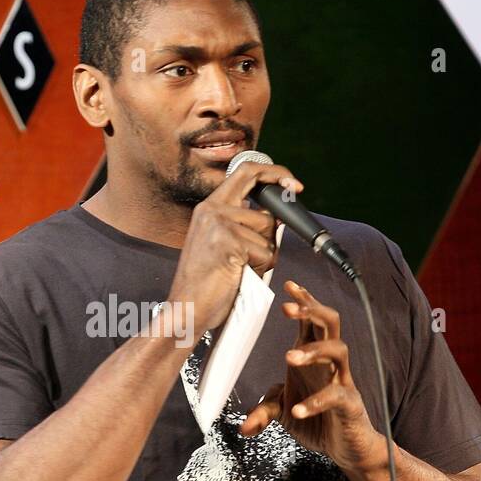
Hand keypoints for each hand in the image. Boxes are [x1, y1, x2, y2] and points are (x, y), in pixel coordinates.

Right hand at [166, 162, 302, 338]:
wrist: (186, 310)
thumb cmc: (208, 283)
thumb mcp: (225, 243)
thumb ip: (245, 225)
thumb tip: (279, 216)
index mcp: (210, 207)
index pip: (247, 171)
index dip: (275, 173)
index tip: (293, 184)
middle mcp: (212, 209)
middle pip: (265, 207)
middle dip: (275, 230)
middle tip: (263, 253)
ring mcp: (219, 223)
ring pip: (268, 233)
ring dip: (264, 256)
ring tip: (240, 270)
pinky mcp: (228, 241)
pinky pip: (264, 252)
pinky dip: (259, 269)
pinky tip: (238, 276)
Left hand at [239, 280, 380, 471]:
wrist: (346, 448)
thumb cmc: (318, 421)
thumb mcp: (284, 413)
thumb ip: (265, 411)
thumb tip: (243, 427)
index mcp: (313, 358)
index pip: (312, 321)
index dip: (303, 301)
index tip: (288, 285)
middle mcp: (329, 365)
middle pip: (329, 324)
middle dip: (311, 311)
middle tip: (288, 309)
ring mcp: (342, 382)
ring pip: (339, 350)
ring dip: (313, 350)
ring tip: (288, 358)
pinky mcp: (351, 405)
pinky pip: (337, 395)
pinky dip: (316, 402)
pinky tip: (297, 410)